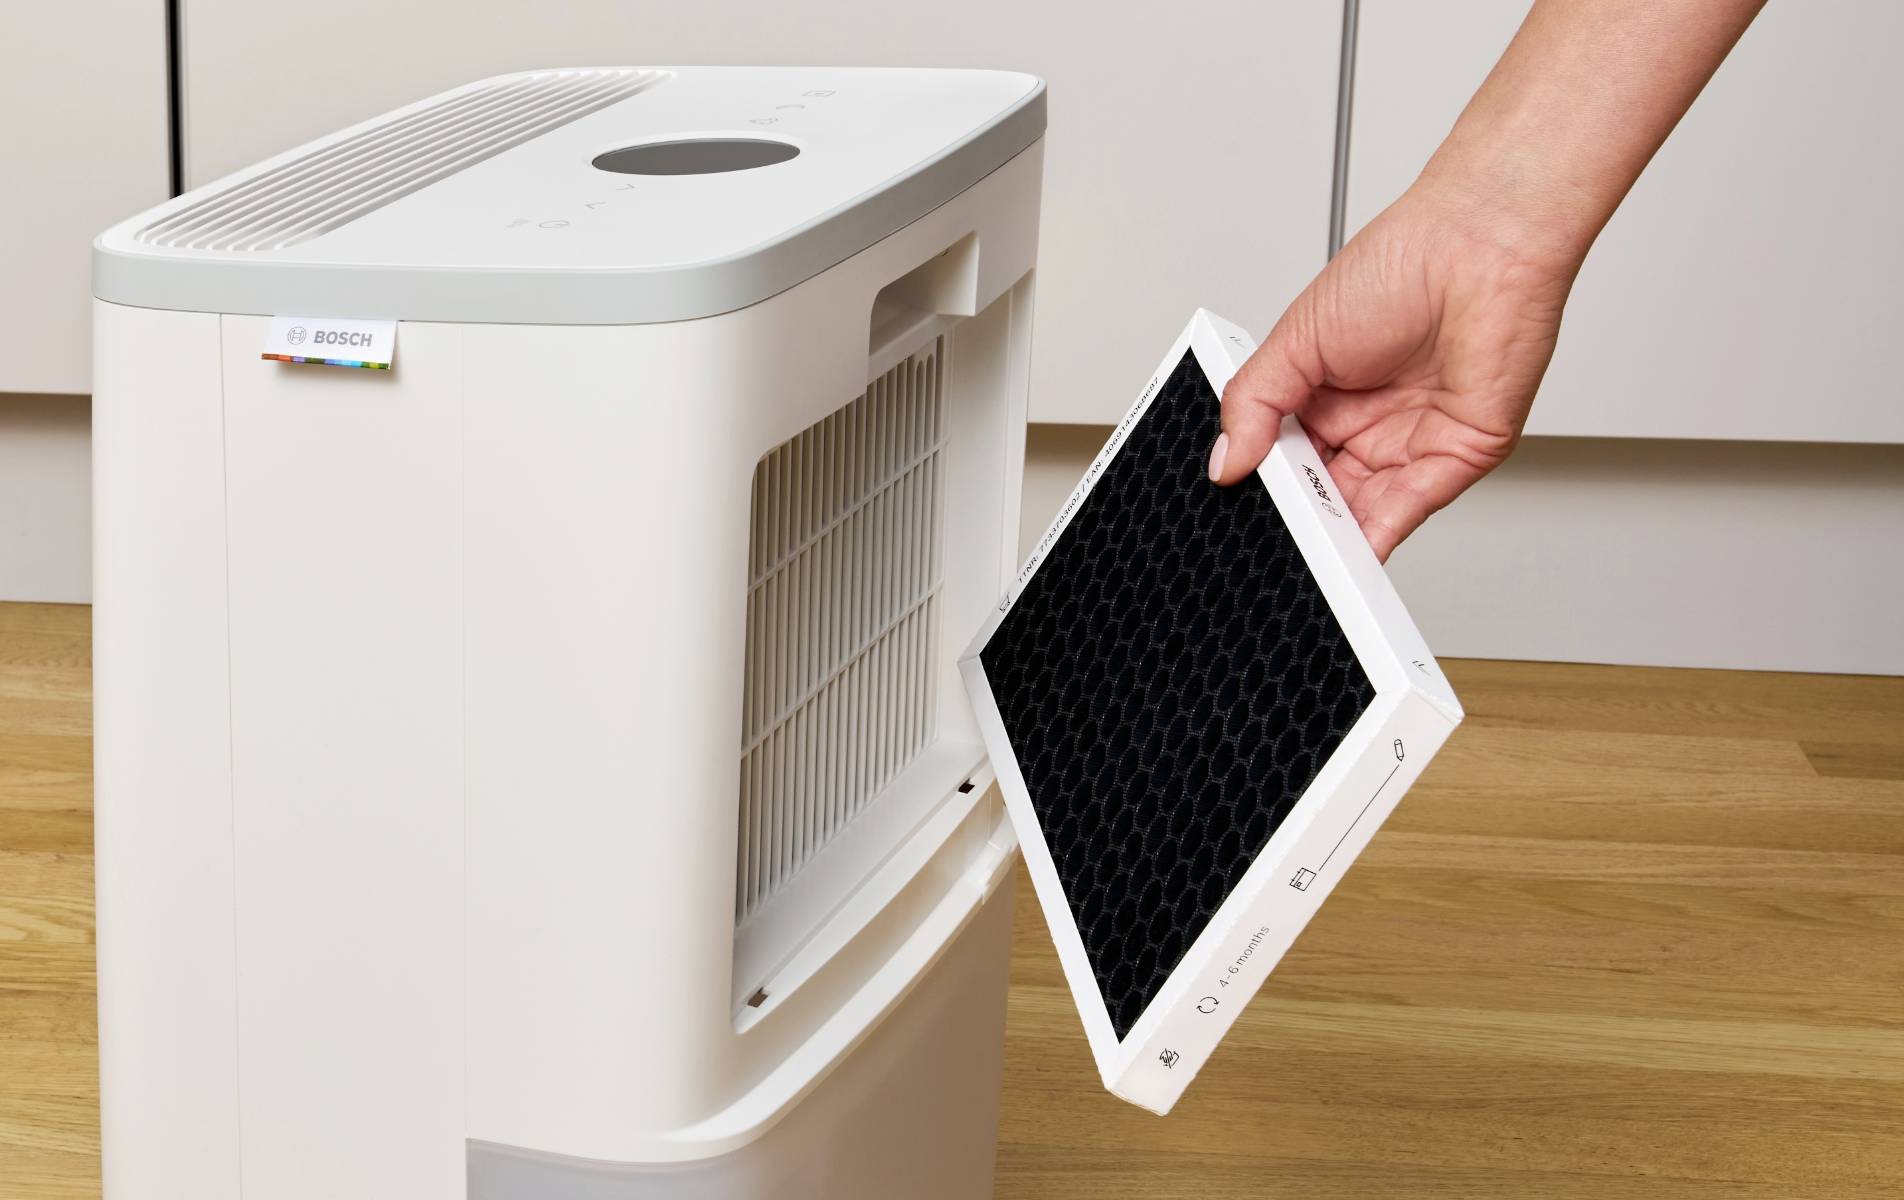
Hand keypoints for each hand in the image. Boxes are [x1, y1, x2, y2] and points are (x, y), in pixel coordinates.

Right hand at [1210, 181, 1575, 560]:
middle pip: (1320, 491)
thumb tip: (1223, 462)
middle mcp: (1369, 421)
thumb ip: (1252, 404)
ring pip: (1361, 510)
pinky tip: (1343, 552)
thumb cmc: (1402, 264)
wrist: (1479, 246)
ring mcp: (1413, 441)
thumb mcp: (1295, 338)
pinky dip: (1375, 537)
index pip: (1283, 457)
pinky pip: (1409, 509)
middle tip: (1263, 530)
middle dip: (1293, 517)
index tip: (1234, 503)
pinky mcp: (1457, 456)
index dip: (1260, 482)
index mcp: (1324, 393)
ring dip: (1330, 536)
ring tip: (1295, 549)